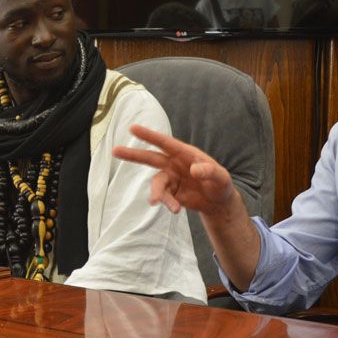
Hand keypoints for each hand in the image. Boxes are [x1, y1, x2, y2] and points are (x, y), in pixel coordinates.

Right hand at [112, 124, 244, 217]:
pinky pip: (163, 197)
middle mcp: (174, 164)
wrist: (218, 201)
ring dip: (158, 193)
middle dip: (133, 154)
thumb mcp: (221, 177)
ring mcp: (170, 179)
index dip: (148, 135)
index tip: (132, 128)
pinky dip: (167, 203)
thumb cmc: (220, 183)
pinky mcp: (170, 193)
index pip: (164, 142)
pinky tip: (176, 209)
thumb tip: (195, 170)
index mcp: (184, 153)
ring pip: (157, 183)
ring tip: (164, 205)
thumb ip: (210, 171)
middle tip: (115, 150)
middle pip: (150, 158)